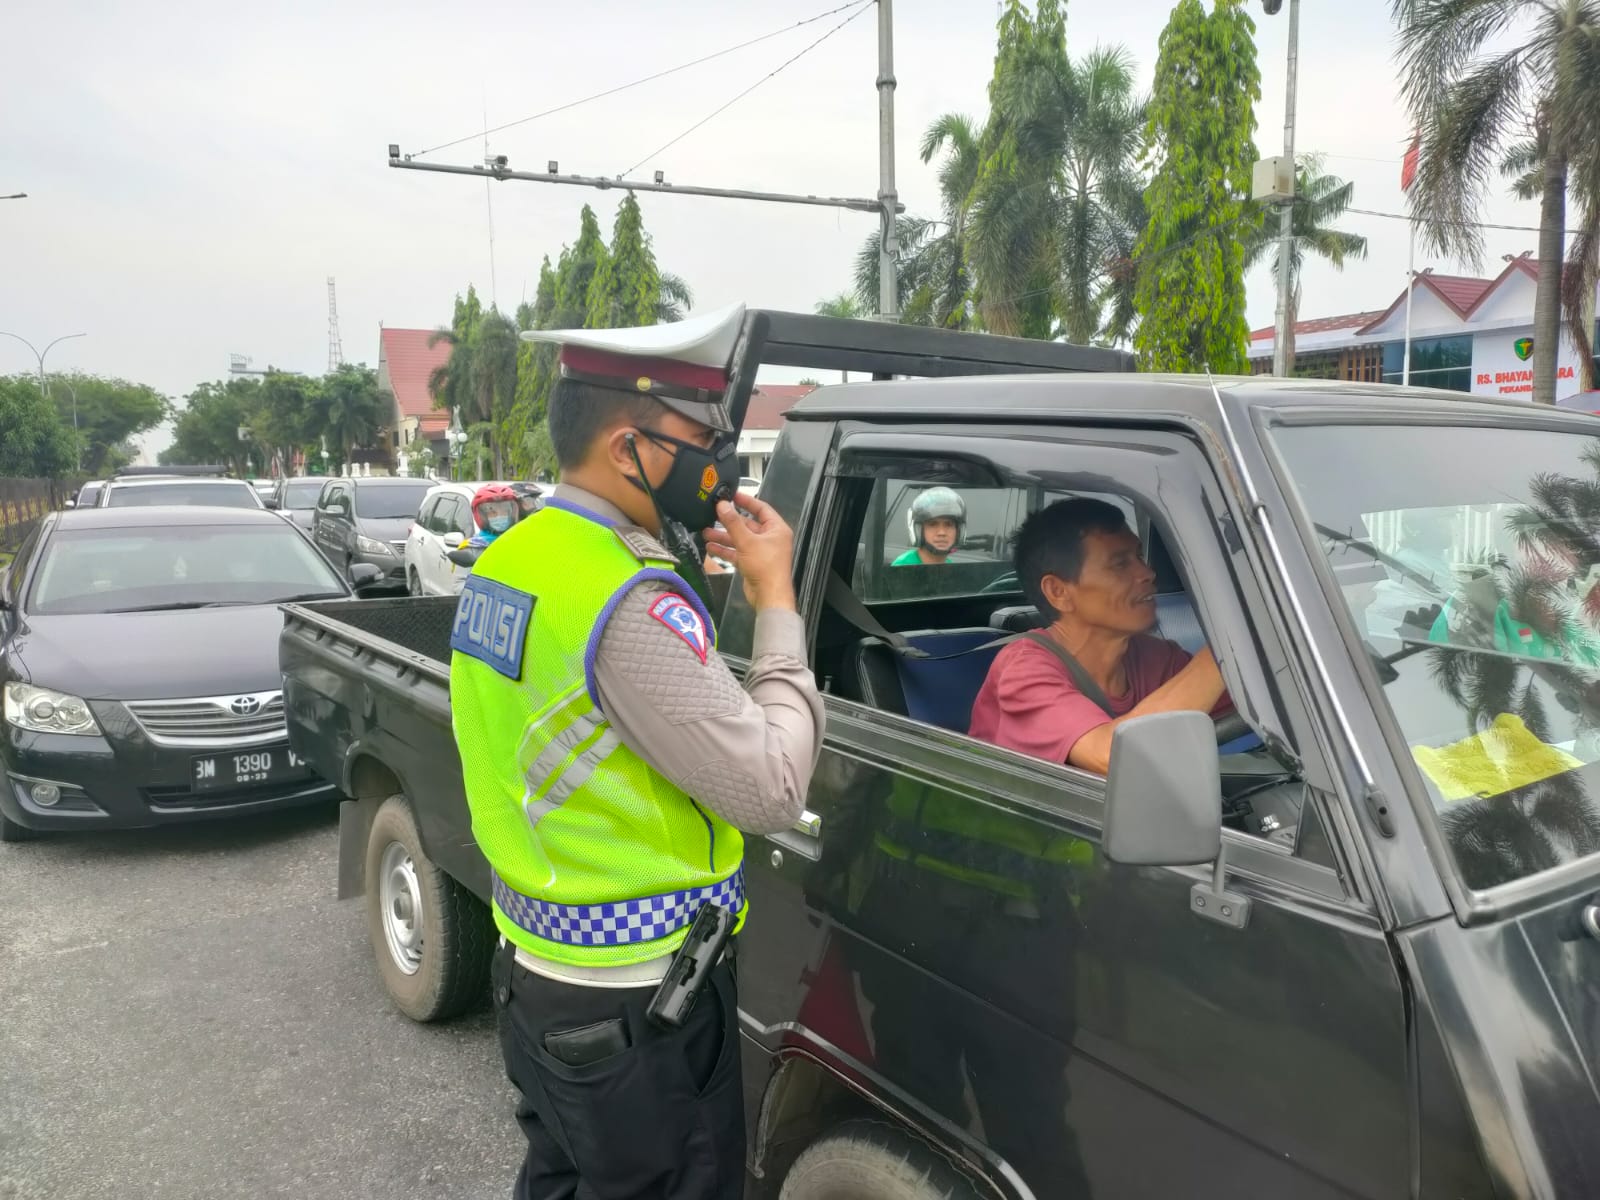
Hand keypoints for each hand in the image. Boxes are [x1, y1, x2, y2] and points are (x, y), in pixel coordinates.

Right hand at [703, 492, 795, 610]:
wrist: (769, 596)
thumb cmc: (764, 565)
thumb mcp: (747, 541)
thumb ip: (733, 522)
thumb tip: (722, 505)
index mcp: (776, 529)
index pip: (761, 508)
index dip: (746, 501)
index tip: (732, 494)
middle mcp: (770, 538)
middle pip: (748, 525)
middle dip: (730, 522)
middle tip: (713, 514)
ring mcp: (761, 551)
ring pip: (740, 539)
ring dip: (724, 537)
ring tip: (705, 532)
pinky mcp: (752, 563)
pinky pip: (738, 552)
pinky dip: (726, 550)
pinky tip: (711, 547)